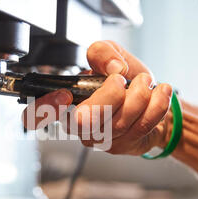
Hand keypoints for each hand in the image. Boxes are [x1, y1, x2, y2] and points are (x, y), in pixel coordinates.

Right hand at [22, 40, 172, 154]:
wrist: (152, 98)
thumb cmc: (126, 80)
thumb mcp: (111, 56)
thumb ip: (103, 52)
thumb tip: (111, 67)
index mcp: (67, 101)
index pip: (37, 114)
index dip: (45, 108)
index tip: (64, 96)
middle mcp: (79, 125)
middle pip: (86, 120)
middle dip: (111, 95)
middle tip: (122, 79)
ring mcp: (101, 139)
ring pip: (118, 123)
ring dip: (139, 96)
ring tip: (145, 82)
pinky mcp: (123, 146)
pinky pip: (140, 127)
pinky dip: (156, 104)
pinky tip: (160, 92)